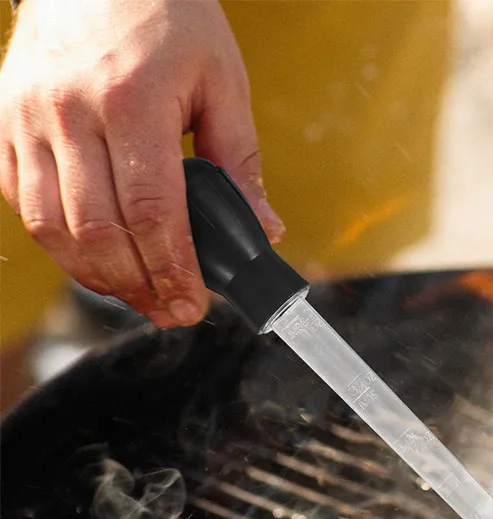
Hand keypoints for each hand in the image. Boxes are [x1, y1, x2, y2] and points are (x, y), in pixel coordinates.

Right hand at [0, 0, 283, 327]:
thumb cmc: (167, 15)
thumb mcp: (222, 82)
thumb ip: (240, 162)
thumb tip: (261, 232)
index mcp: (131, 101)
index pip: (153, 213)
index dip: (174, 271)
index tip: (194, 306)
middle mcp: (68, 111)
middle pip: (98, 231)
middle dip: (138, 286)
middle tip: (171, 310)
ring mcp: (25, 116)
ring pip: (52, 226)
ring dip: (97, 275)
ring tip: (138, 294)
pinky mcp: (2, 119)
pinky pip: (21, 201)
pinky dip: (59, 242)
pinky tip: (96, 257)